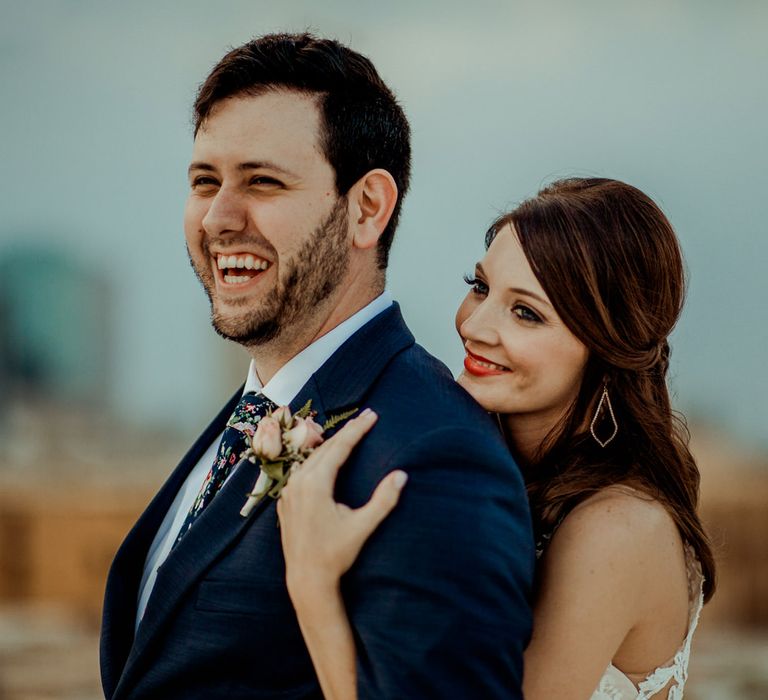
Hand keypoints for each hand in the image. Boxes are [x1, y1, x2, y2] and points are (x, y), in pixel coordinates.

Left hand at [277, 409, 407, 602]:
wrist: (307, 579)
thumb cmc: (335, 554)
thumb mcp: (362, 527)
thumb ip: (383, 500)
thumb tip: (402, 476)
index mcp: (316, 484)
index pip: (340, 447)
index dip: (357, 430)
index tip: (372, 415)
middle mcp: (298, 483)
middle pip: (325, 448)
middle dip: (347, 432)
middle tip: (366, 417)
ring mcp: (289, 492)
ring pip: (311, 458)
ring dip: (331, 444)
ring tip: (349, 434)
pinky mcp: (285, 501)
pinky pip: (302, 472)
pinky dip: (317, 460)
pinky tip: (326, 460)